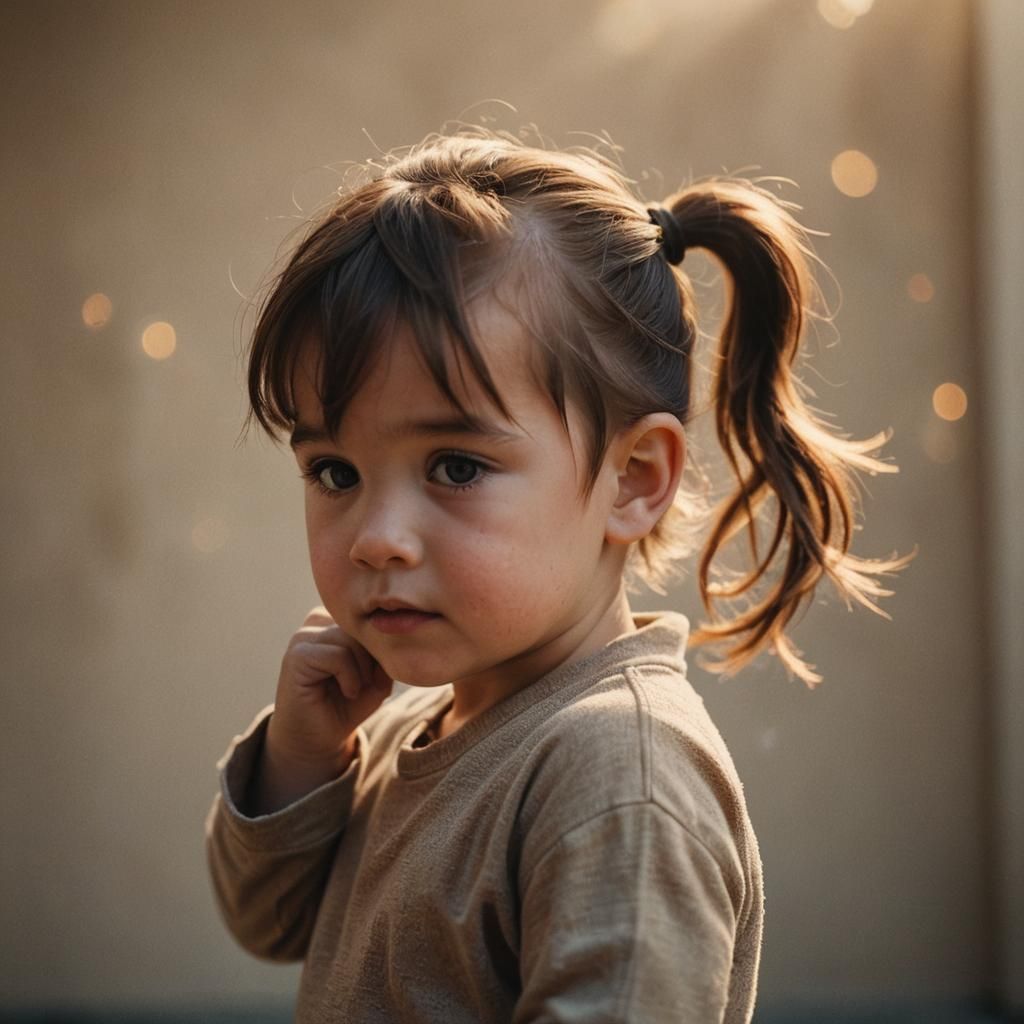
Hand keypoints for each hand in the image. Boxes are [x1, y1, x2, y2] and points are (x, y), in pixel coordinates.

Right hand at [252, 607, 392, 812]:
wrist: (318, 738)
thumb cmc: (347, 705)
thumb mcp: (377, 677)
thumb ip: (384, 653)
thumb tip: (389, 637)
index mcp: (333, 622)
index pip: (369, 618)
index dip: (382, 646)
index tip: (379, 674)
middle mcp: (315, 624)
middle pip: (360, 626)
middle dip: (373, 658)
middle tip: (370, 685)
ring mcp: (303, 638)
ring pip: (350, 639)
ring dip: (363, 670)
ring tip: (356, 689)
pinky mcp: (297, 656)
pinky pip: (338, 656)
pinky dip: (351, 677)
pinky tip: (348, 691)